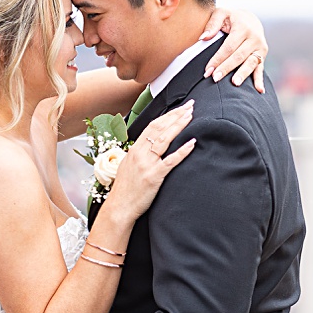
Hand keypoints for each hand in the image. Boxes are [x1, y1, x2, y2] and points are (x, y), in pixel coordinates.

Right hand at [105, 101, 196, 219]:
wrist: (119, 207)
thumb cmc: (125, 189)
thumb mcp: (127, 166)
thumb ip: (138, 154)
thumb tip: (148, 146)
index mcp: (134, 149)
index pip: (152, 126)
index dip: (167, 115)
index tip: (180, 108)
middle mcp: (139, 153)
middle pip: (159, 128)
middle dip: (176, 115)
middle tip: (190, 106)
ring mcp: (146, 164)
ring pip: (164, 140)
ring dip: (179, 126)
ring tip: (191, 116)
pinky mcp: (154, 176)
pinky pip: (170, 161)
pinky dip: (182, 151)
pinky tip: (192, 143)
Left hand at [200, 8, 267, 92]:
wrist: (250, 19)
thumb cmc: (231, 18)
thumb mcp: (221, 14)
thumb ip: (212, 24)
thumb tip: (203, 38)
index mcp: (243, 28)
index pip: (228, 47)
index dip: (218, 59)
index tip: (207, 70)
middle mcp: (254, 38)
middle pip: (238, 56)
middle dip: (226, 68)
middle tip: (215, 78)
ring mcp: (260, 48)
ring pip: (250, 63)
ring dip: (242, 74)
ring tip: (234, 83)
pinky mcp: (262, 56)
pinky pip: (261, 69)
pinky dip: (260, 80)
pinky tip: (259, 90)